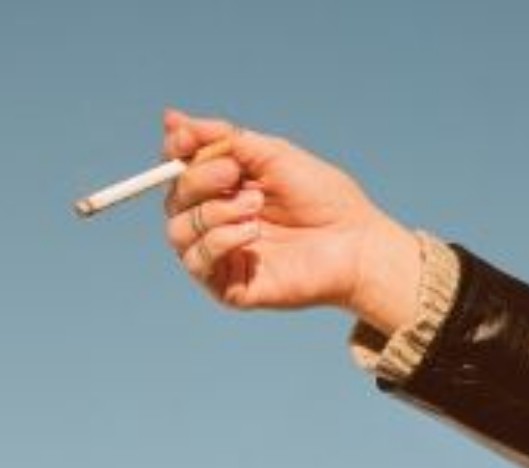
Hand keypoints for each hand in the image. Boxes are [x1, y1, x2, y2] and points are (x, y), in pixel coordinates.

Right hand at [162, 109, 421, 334]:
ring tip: (255, 206)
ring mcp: (222, 255)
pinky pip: (198, 262)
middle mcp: (218, 221)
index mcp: (226, 188)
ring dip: (213, 212)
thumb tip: (171, 119)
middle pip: (174, 198)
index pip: (178, 169)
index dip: (174, 152)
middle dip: (198, 180)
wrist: (357, 243)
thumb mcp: (274, 155)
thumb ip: (225, 139)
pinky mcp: (229, 286)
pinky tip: (252, 233)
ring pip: (178, 232)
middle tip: (233, 174)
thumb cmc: (325, 199)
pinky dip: (219, 240)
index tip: (184, 139)